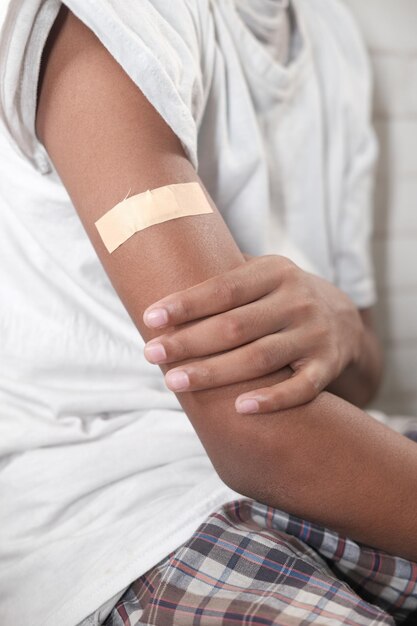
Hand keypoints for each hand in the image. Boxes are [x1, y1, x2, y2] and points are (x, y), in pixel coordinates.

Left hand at [143, 255, 364, 412]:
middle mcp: (297, 300)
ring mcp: (314, 334)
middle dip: (189, 341)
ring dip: (215, 372)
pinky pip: (301, 388)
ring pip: (260, 358)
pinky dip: (273, 400)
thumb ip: (223, 274)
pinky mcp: (326, 366)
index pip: (224, 288)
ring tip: (175, 382)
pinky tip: (240, 409)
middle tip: (151, 354)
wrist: (342, 319)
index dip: (186, 304)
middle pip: (235, 326)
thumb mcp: (262, 274)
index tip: (150, 318)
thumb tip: (159, 267)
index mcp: (275, 272)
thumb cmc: (280, 298)